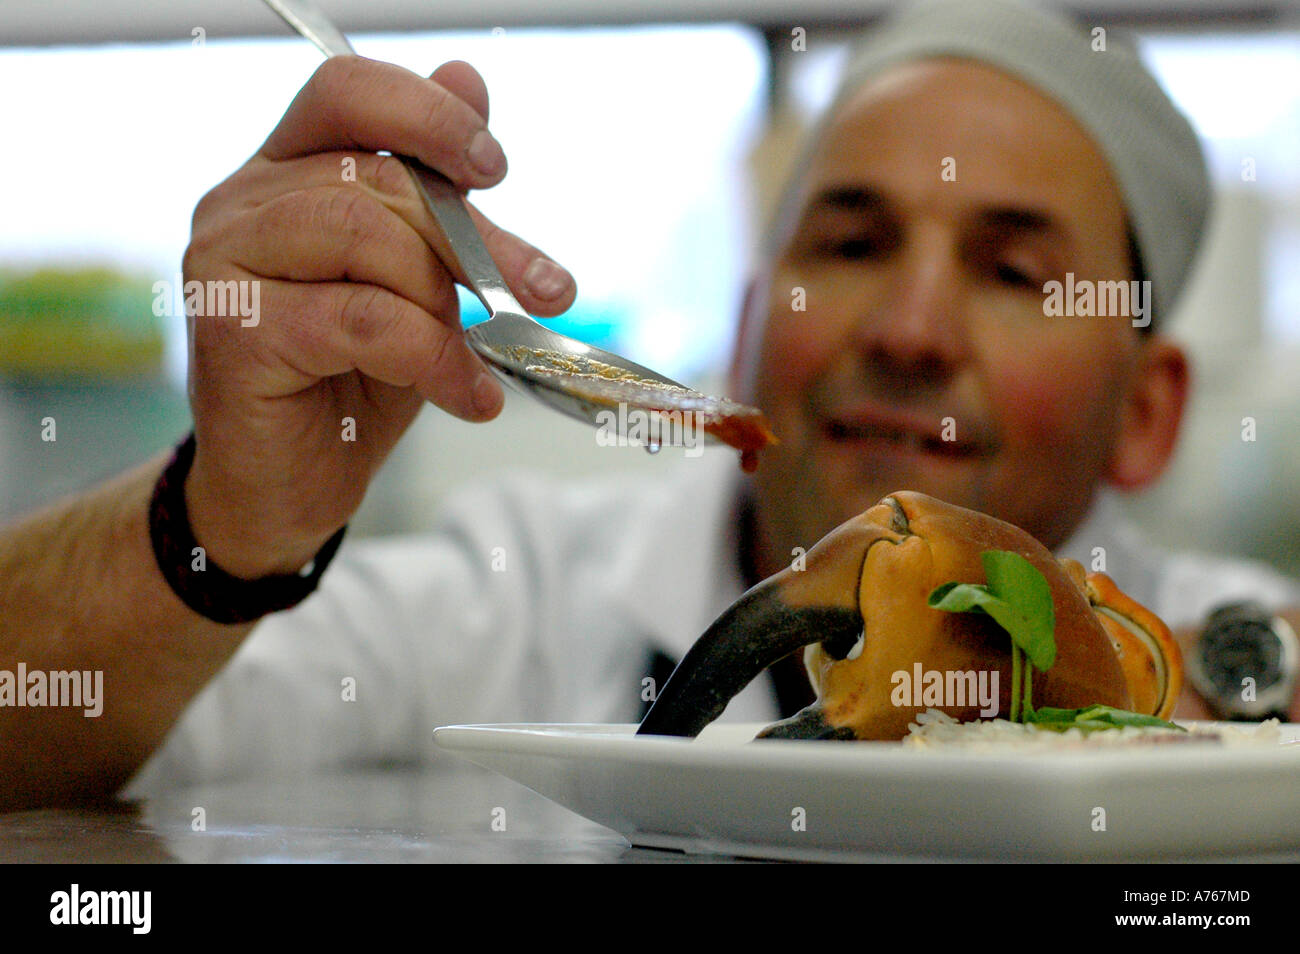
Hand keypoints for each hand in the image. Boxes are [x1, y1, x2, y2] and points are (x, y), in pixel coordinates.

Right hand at [181, 57, 575, 576]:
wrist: (291, 486)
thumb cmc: (352, 381)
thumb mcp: (416, 284)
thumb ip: (436, 193)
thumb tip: (468, 81)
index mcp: (286, 173)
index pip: (348, 93)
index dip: (428, 116)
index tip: (497, 168)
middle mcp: (242, 204)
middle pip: (377, 178)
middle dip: (477, 240)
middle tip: (542, 289)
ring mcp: (226, 263)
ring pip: (366, 238)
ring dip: (445, 302)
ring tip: (478, 359)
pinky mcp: (235, 330)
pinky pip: (363, 319)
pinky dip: (434, 358)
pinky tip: (468, 395)